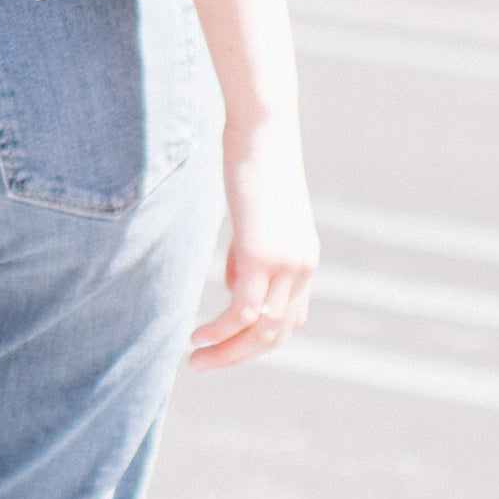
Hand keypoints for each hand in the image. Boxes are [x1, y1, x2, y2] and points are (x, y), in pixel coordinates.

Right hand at [184, 117, 318, 370]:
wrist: (264, 132)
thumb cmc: (254, 164)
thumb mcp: (253, 217)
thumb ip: (247, 252)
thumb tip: (233, 284)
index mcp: (304, 259)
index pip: (289, 318)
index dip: (257, 340)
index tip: (224, 346)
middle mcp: (302, 267)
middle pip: (276, 333)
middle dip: (239, 355)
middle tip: (204, 366)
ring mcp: (285, 263)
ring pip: (260, 329)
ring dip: (226, 351)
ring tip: (194, 361)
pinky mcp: (261, 255)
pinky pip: (241, 310)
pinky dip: (219, 331)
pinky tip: (196, 337)